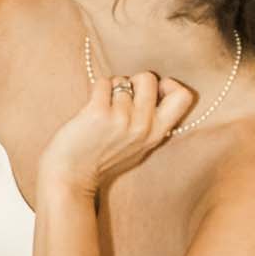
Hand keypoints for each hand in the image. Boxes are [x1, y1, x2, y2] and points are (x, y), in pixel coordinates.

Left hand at [37, 72, 195, 197]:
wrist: (71, 176)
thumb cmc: (101, 159)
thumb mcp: (139, 147)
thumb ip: (152, 123)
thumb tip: (159, 88)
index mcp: (156, 134)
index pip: (184, 97)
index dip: (169, 85)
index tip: (153, 92)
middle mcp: (143, 126)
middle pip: (149, 78)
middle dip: (134, 81)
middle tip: (122, 99)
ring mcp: (122, 119)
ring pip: (122, 79)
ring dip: (111, 88)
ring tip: (103, 108)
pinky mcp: (99, 113)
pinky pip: (103, 82)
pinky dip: (96, 90)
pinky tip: (91, 108)